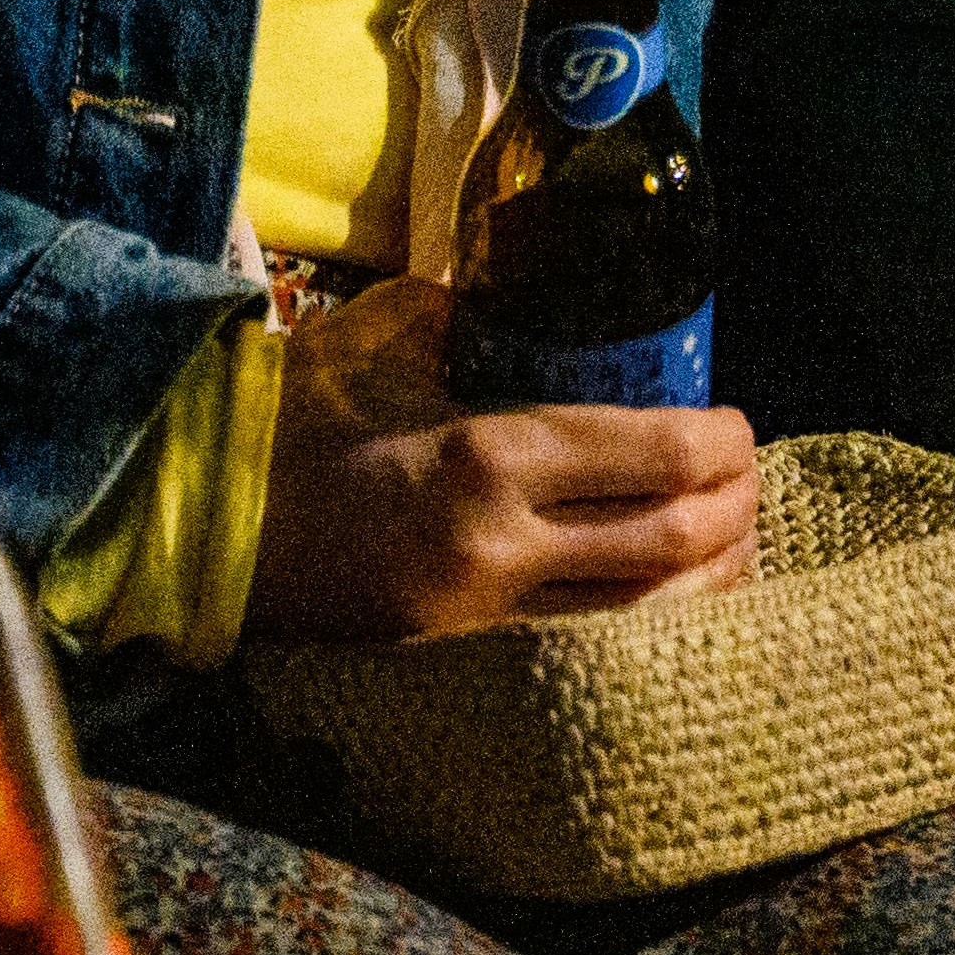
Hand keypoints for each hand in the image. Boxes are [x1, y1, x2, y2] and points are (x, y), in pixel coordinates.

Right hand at [243, 278, 756, 642]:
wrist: (204, 528)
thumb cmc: (295, 420)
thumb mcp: (388, 342)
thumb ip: (470, 317)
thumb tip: (530, 293)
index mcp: (490, 455)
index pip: (655, 456)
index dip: (722, 443)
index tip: (738, 425)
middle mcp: (503, 546)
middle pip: (674, 542)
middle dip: (737, 510)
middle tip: (750, 480)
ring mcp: (484, 618)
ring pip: (647, 614)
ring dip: (712, 579)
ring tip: (736, 542)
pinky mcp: (463, 661)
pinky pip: (591, 650)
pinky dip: (650, 625)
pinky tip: (673, 601)